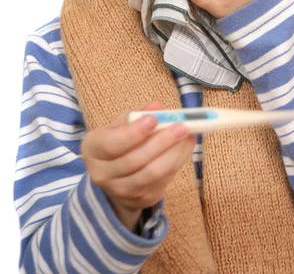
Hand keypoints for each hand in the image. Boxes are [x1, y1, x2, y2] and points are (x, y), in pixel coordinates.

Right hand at [81, 100, 195, 230]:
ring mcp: (121, 191)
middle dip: (161, 142)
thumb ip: (138, 114)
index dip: (133, 133)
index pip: (111, 143)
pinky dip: (177, 162)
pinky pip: (162, 181)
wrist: (116, 175)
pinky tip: (185, 147)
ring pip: (152, 173)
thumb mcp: (122, 123)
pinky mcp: (141, 199)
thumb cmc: (119, 141)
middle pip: (134, 160)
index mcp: (92, 149)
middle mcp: (102, 173)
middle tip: (181, 126)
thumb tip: (158, 106)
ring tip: (188, 135)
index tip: (153, 119)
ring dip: (174, 153)